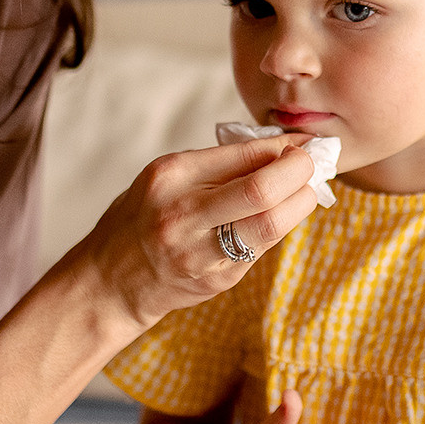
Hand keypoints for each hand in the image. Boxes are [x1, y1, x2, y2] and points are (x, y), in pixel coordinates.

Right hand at [66, 135, 317, 327]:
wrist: (112, 280)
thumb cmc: (144, 217)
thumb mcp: (168, 177)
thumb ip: (220, 164)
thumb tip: (283, 147)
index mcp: (171, 176)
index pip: (244, 154)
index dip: (284, 147)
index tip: (303, 143)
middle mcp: (183, 214)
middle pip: (261, 191)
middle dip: (300, 172)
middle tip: (312, 164)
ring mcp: (200, 252)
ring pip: (271, 225)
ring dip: (301, 202)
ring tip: (307, 189)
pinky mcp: (218, 279)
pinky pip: (264, 247)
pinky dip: (282, 226)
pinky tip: (283, 215)